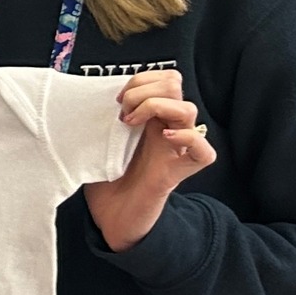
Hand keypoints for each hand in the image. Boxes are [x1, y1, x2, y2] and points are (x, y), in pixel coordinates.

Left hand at [84, 70, 215, 251]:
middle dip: (144, 89)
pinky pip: (204, 150)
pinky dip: (186, 138)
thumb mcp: (101, 139)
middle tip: (122, 110)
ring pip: (189, 109)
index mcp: (152, 117)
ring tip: (131, 122)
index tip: (117, 98)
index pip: (166, 79)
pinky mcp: (182, 171)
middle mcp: (168, 128)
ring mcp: (177, 148)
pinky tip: (163, 138)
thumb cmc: (105, 178)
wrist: (110, 215)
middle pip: (176, 85)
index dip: (143, 79)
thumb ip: (105, 116)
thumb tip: (92, 94)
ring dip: (155, 107)